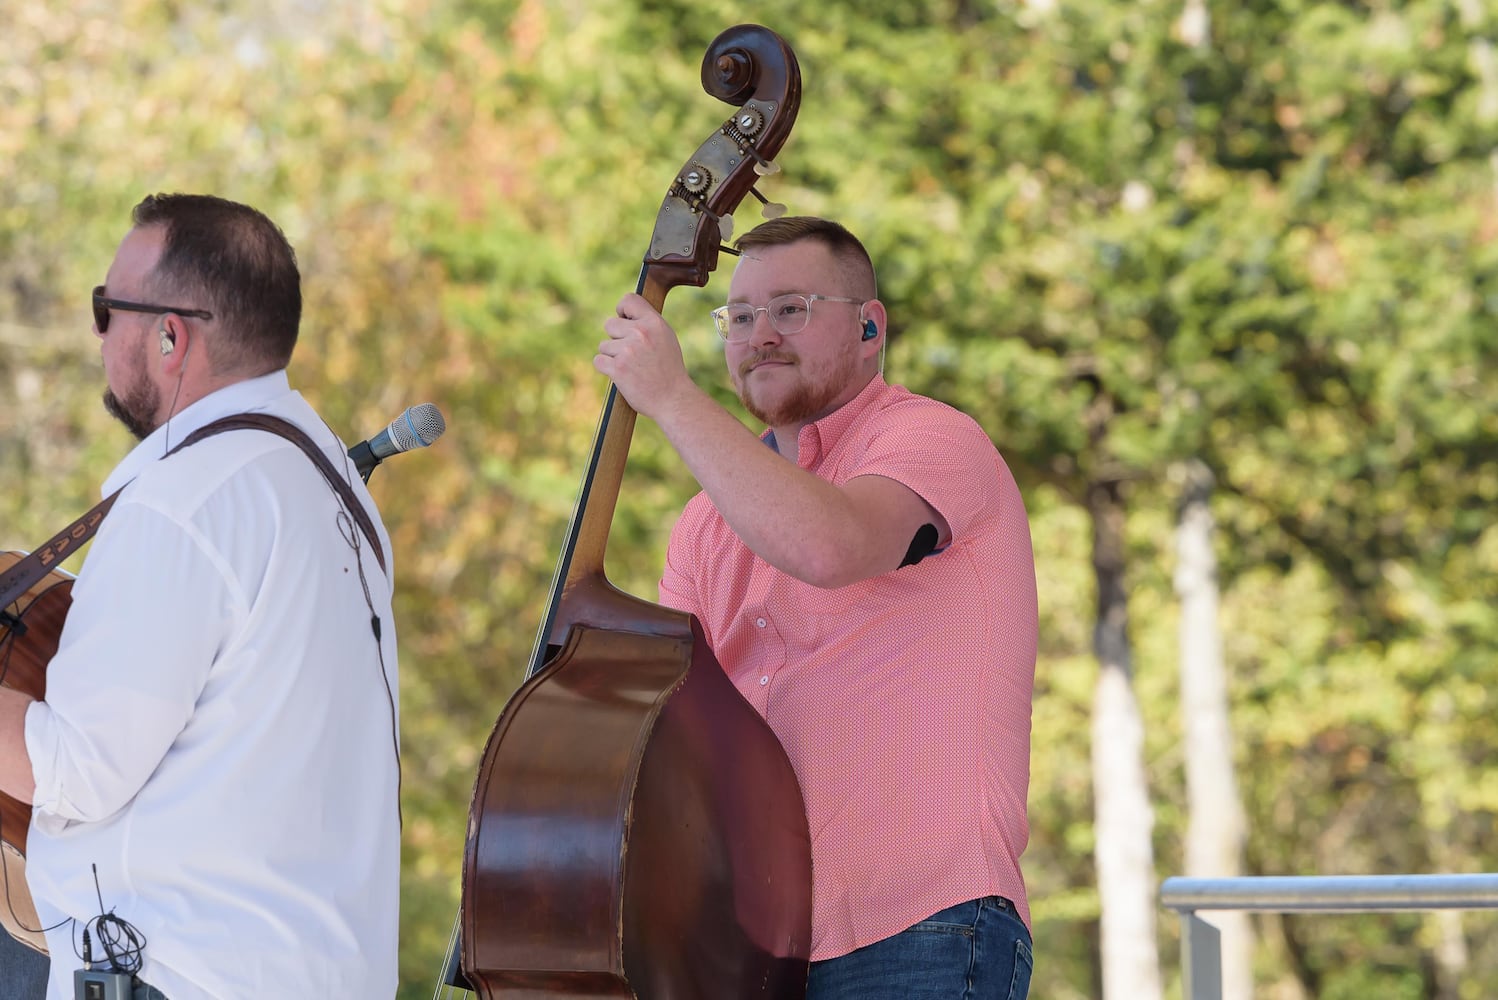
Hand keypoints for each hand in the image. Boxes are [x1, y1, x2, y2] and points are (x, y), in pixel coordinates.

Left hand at [595, 293, 696, 422]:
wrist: (673, 399)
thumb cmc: (669, 370)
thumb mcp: (666, 338)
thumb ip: (648, 324)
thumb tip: (625, 314)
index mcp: (654, 323)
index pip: (628, 300)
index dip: (622, 310)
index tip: (624, 321)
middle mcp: (641, 333)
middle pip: (609, 324)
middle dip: (616, 338)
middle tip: (631, 354)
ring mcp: (628, 350)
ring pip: (604, 345)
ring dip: (613, 357)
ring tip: (632, 367)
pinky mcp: (617, 368)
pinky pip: (599, 361)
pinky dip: (606, 368)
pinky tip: (622, 375)